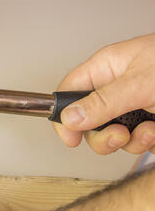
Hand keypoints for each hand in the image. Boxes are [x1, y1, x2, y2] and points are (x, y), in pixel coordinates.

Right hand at [54, 34, 154, 154]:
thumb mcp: (141, 83)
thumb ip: (103, 102)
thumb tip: (69, 118)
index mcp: (106, 68)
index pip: (69, 92)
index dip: (64, 116)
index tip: (70, 137)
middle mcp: (115, 87)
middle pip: (87, 121)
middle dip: (103, 135)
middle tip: (119, 136)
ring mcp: (132, 105)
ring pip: (111, 134)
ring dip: (130, 141)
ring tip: (149, 131)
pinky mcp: (148, 119)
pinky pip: (135, 139)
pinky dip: (146, 142)